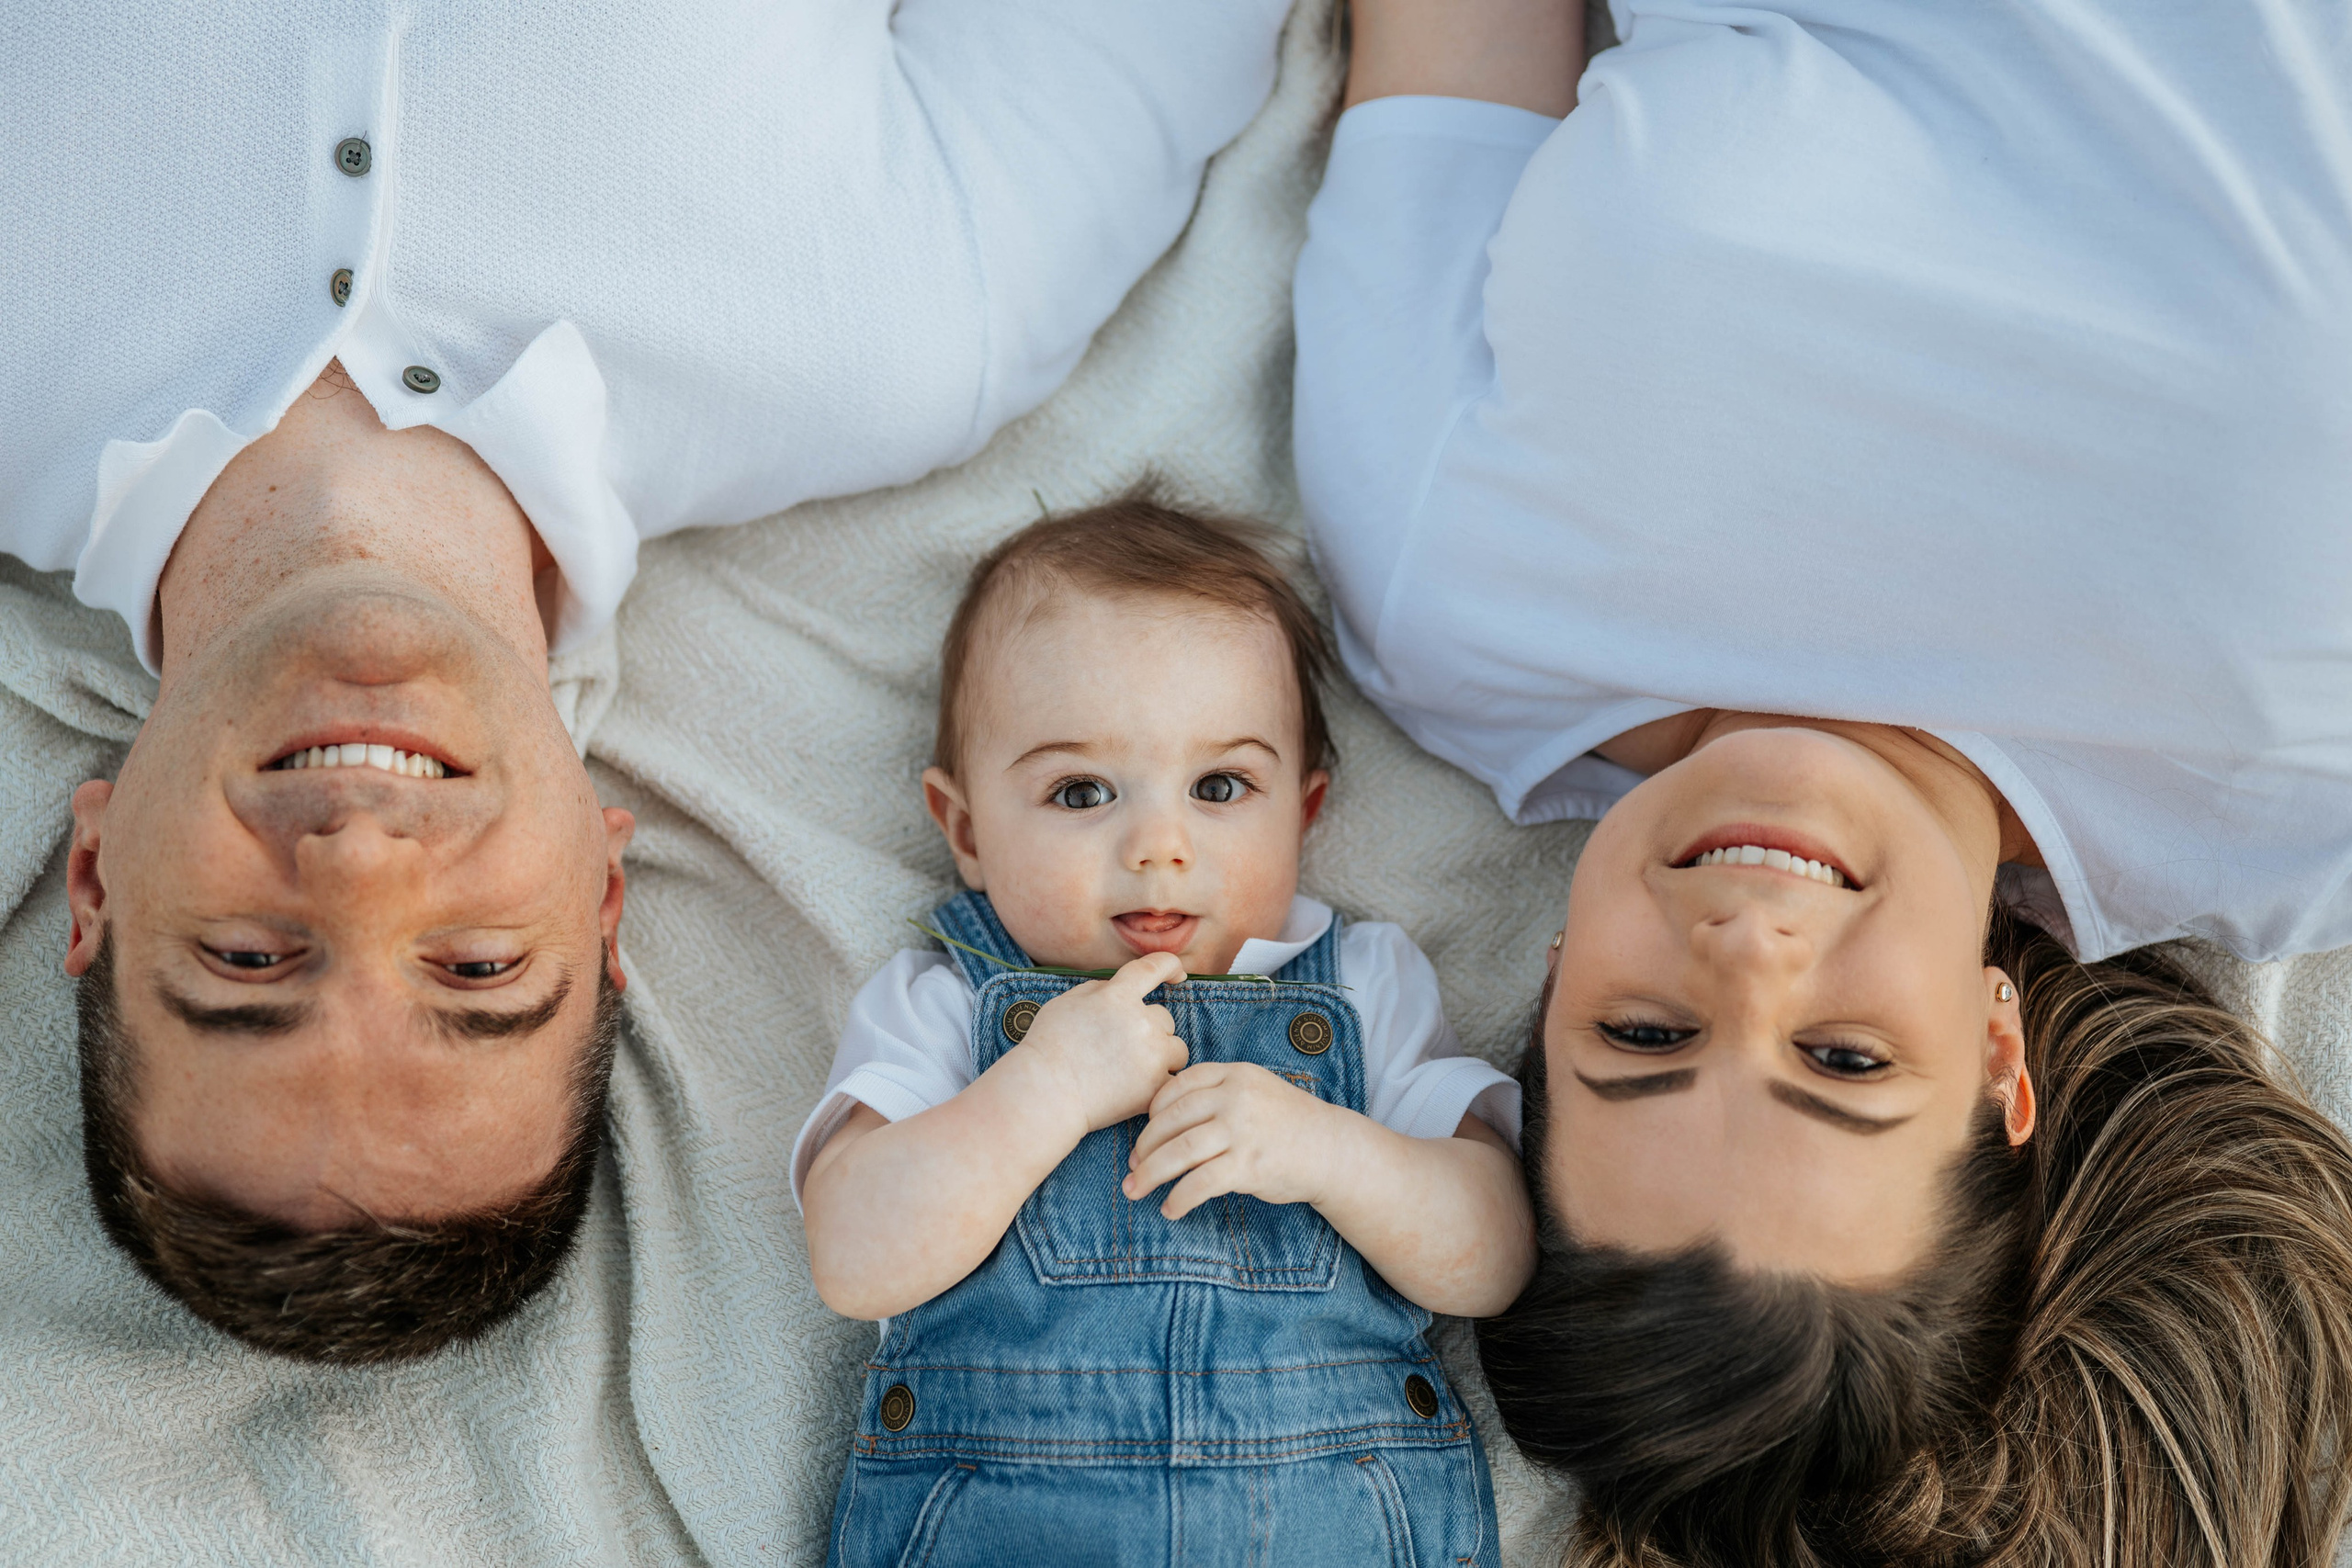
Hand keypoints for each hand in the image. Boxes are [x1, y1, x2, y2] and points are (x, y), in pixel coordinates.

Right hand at [1013, 952, 1188, 1133]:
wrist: (1045, 1093)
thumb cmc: (1048, 1046)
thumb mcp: (1066, 1002)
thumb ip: (1098, 989)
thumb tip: (1119, 988)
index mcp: (1118, 996)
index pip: (1155, 967)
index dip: (1170, 965)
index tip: (1176, 974)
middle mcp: (1141, 1022)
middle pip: (1166, 1018)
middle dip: (1149, 1029)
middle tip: (1121, 1047)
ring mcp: (1152, 1056)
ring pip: (1178, 1049)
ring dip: (1163, 1056)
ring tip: (1134, 1069)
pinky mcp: (1155, 1088)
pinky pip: (1174, 1081)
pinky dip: (1161, 1085)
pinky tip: (1140, 1089)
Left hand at [1122, 1061, 1340, 1218]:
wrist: (1331, 1149)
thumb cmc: (1286, 1122)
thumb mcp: (1254, 1089)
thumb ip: (1217, 1093)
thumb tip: (1163, 1118)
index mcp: (1234, 1074)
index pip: (1179, 1085)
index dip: (1153, 1109)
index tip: (1144, 1130)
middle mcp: (1235, 1097)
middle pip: (1171, 1119)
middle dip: (1144, 1146)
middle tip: (1131, 1166)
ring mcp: (1242, 1131)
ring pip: (1179, 1152)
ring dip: (1150, 1174)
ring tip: (1134, 1190)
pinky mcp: (1248, 1165)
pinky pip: (1200, 1183)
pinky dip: (1179, 1199)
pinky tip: (1170, 1209)